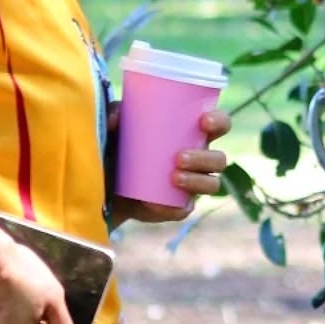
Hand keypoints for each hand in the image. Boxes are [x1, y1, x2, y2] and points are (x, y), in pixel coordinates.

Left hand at [113, 105, 231, 224]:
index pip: (220, 125)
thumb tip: (115, 118)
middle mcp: (198, 159)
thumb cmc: (118, 145)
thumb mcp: (115, 126)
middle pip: (219, 159)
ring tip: (174, 177)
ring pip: (212, 184)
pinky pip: (184, 209)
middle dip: (205, 158)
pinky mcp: (177, 207)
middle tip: (179, 157)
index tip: (204, 122)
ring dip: (197, 180)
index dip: (220, 122)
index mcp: (193, 134)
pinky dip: (172, 207)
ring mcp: (191, 185)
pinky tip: (156, 203)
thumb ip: (113, 114)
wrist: (104, 182)